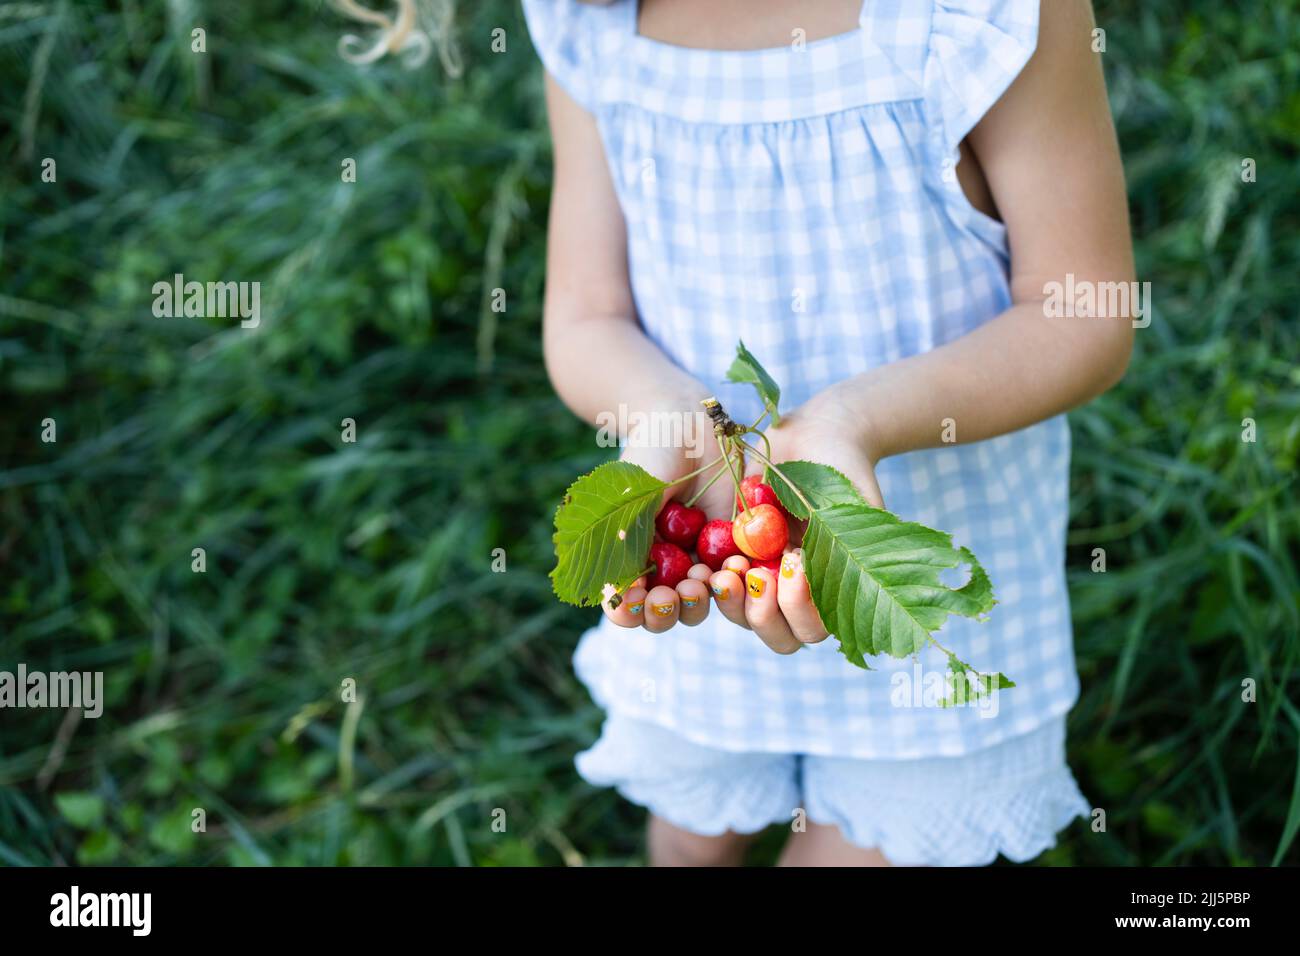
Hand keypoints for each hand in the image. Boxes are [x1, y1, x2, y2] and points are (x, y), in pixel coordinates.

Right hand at [601, 406, 731, 633]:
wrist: (692, 426)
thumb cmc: (652, 456)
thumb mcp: (634, 496)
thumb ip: (630, 540)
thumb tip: (620, 591)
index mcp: (626, 560)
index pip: (622, 606)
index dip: (629, 613)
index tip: (640, 600)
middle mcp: (659, 569)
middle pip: (661, 615)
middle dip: (668, 611)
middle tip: (678, 591)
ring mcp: (695, 562)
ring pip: (697, 606)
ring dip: (701, 600)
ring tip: (707, 576)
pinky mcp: (729, 552)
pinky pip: (732, 581)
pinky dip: (734, 579)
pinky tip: (735, 563)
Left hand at [706, 394, 883, 652]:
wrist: (812, 437)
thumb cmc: (844, 471)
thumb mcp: (856, 506)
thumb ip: (855, 547)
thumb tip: (840, 584)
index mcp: (827, 592)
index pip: (813, 629)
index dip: (800, 607)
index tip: (794, 561)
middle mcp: (794, 595)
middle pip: (778, 636)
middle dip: (763, 614)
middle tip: (756, 574)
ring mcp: (761, 580)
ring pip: (742, 618)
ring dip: (733, 601)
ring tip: (731, 566)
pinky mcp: (731, 558)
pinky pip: (716, 586)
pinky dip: (710, 580)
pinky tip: (706, 559)